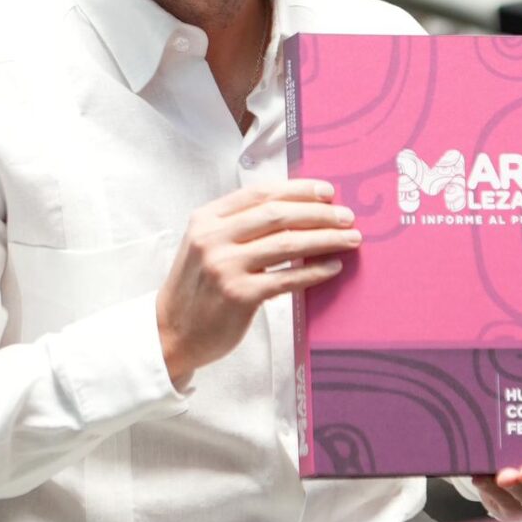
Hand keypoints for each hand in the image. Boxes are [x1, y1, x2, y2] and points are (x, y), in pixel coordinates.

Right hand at [156, 180, 357, 386]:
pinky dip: (314, 271)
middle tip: (348, 217)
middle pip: (277, 214)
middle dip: (319, 213)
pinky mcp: (239, 296)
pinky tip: (333, 267)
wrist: (171, 332)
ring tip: (351, 239)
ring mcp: (226, 266)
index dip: (298, 189)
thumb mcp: (206, 245)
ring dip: (325, 239)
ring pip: (287, 244)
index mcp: (207, 218)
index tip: (327, 191)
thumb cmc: (197, 288)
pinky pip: (287, 279)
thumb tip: (295, 212)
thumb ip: (238, 226)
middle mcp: (214, 238)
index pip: (260, 193)